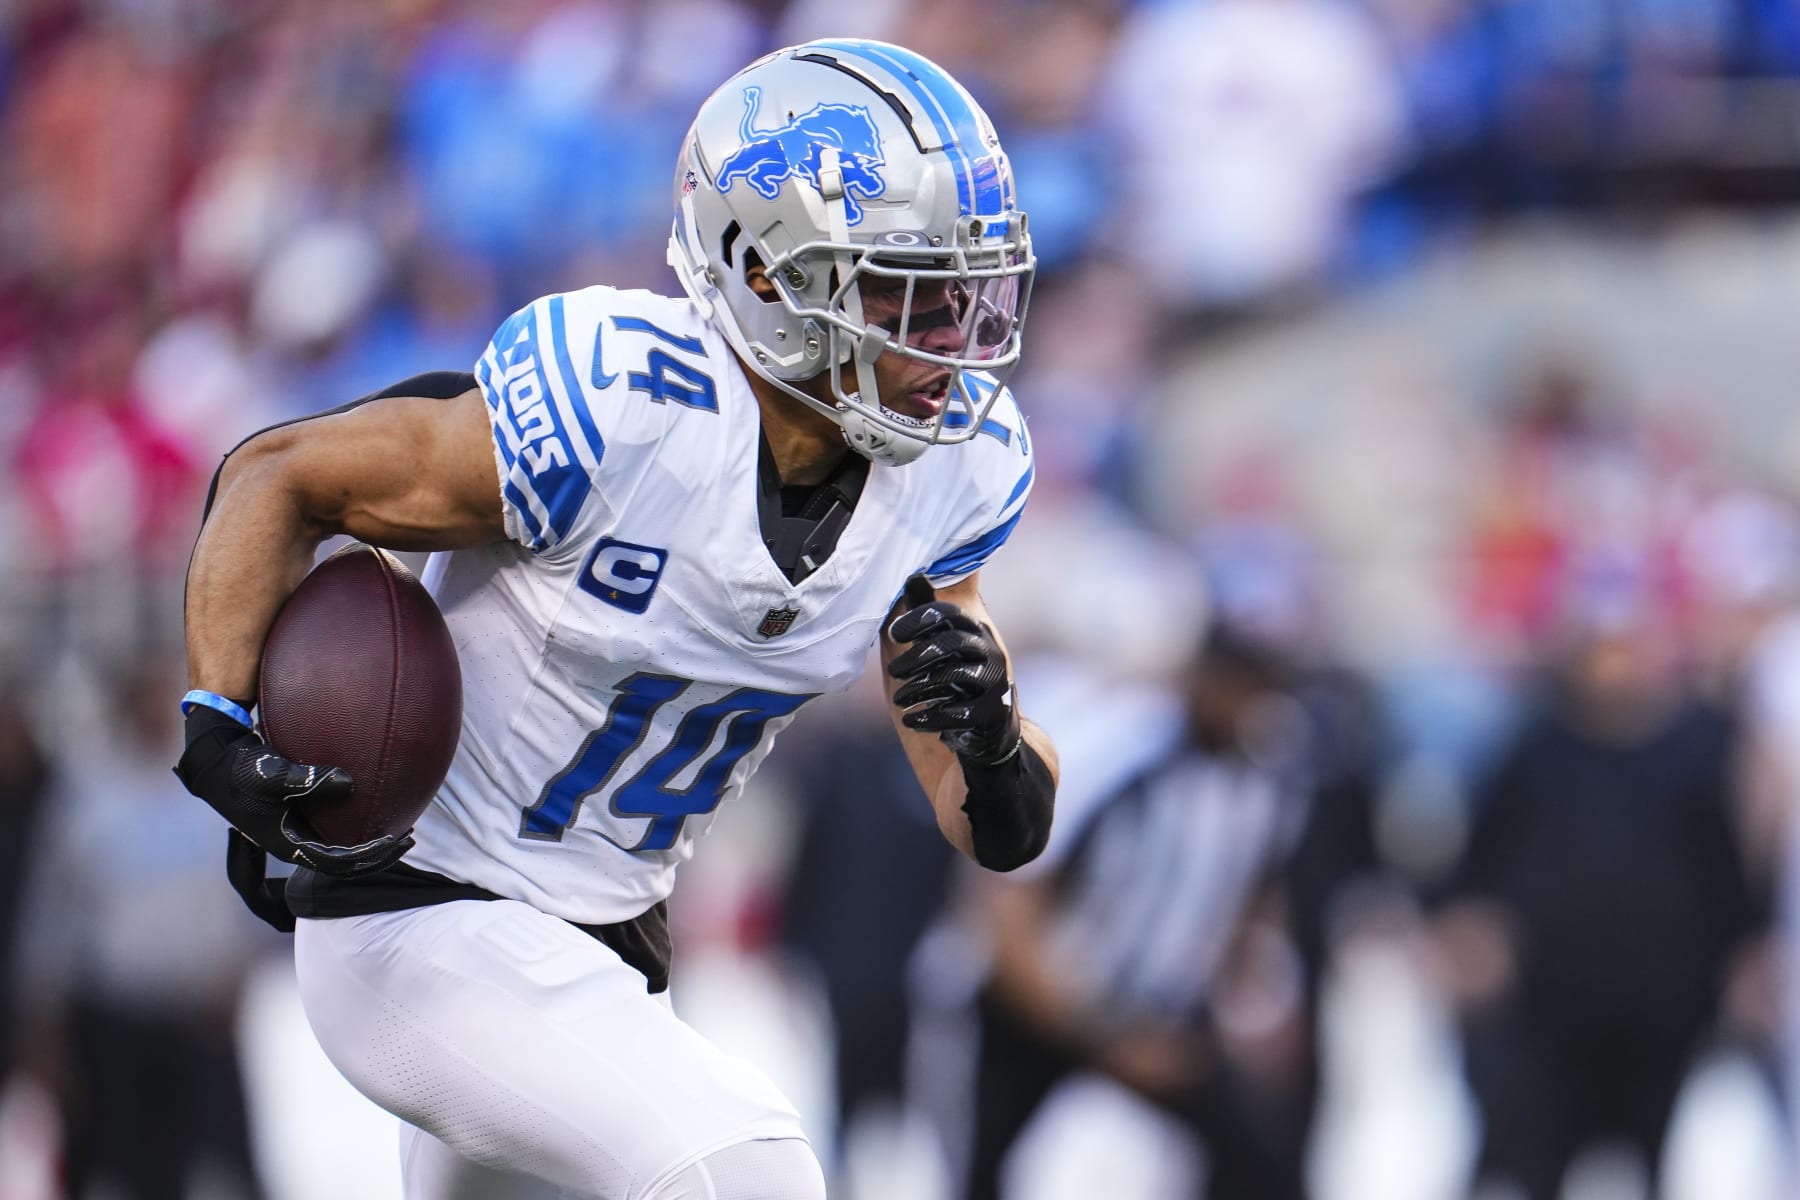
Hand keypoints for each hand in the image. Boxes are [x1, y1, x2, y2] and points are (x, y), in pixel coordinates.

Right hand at [174, 703, 411, 876]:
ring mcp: (297, 832)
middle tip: (409, 839)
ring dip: (371, 844)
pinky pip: (336, 830)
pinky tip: (376, 805)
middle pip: (344, 864)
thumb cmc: (241, 768)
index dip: (368, 857)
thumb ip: (306, 780)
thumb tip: (349, 782)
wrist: (218, 760)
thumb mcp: (270, 774)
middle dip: (377, 857)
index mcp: (288, 845)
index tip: (395, 842)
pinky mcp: (299, 817)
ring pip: (341, 850)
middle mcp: (295, 843)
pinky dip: (358, 825)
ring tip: (402, 828)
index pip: (337, 863)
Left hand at [887, 577, 1020, 765]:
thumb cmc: (956, 678)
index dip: (918, 619)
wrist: (989, 727)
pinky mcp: (992, 712)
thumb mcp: (941, 644)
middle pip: (950, 643)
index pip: (948, 614)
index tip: (894, 633)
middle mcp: (989, 652)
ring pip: (954, 675)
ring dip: (918, 688)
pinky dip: (930, 717)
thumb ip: (928, 613)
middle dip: (915, 657)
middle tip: (893, 672)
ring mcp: (994, 683)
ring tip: (899, 700)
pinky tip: (912, 720)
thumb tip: (913, 575)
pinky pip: (958, 712)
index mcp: (975, 631)